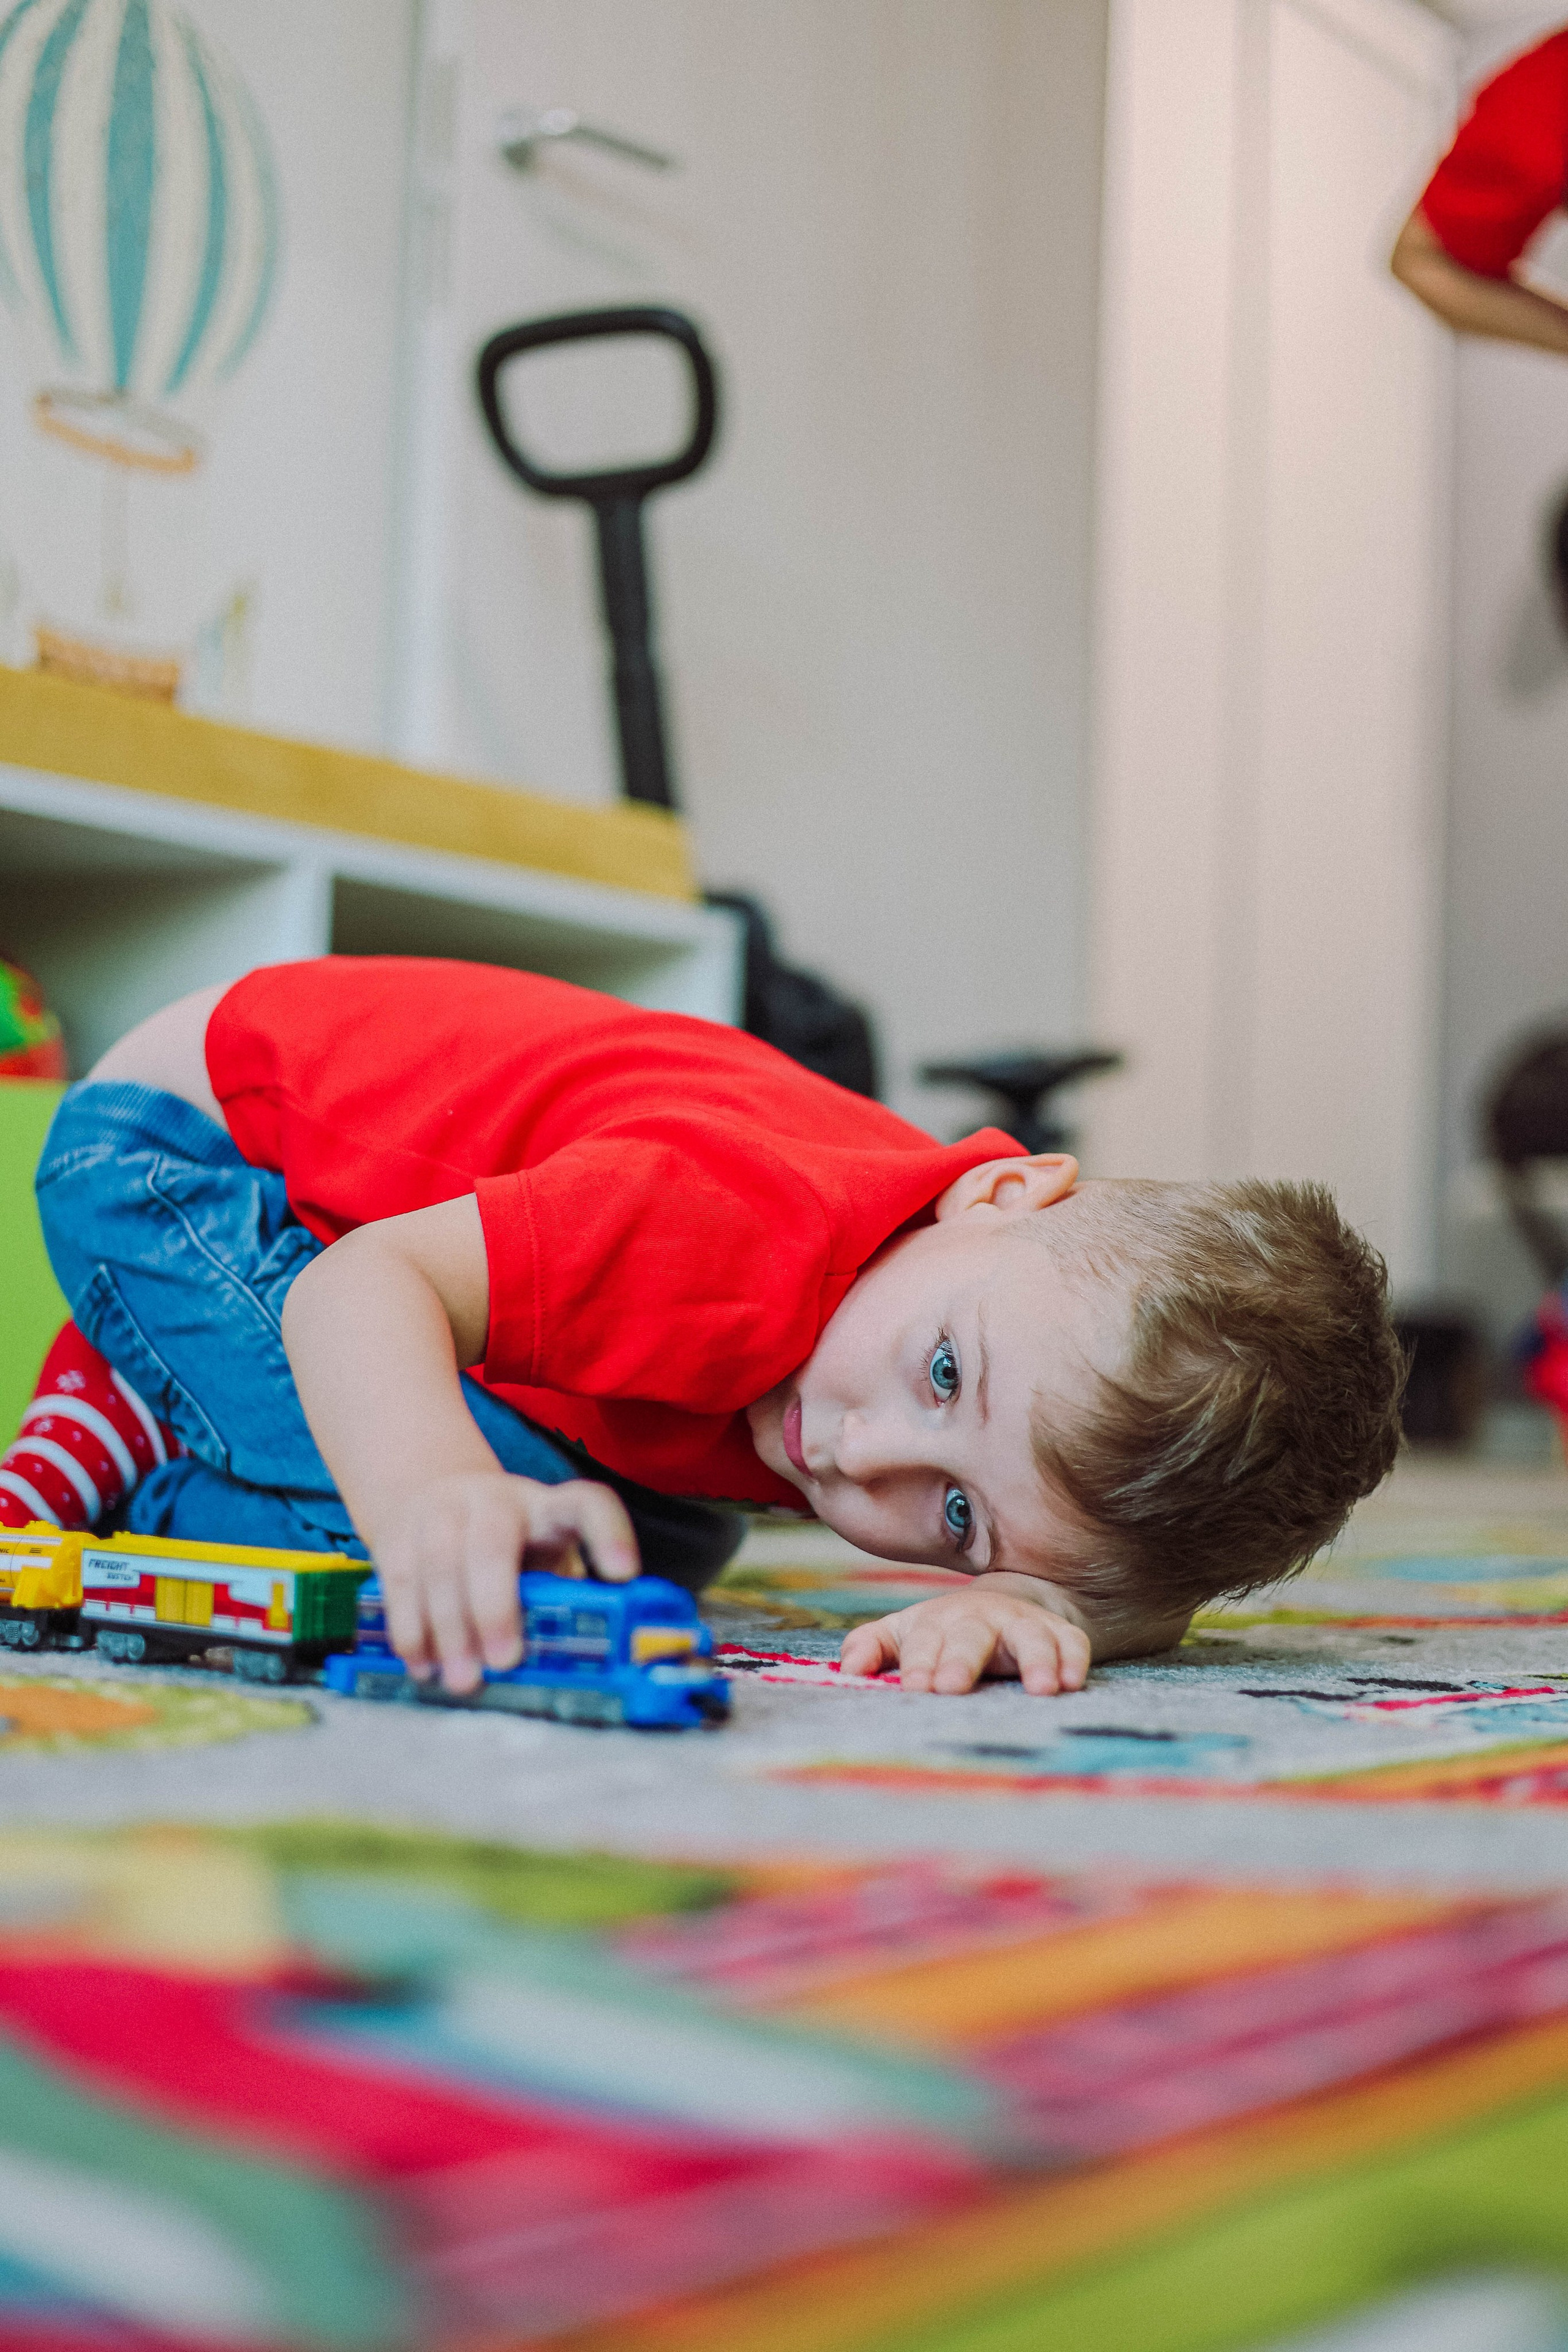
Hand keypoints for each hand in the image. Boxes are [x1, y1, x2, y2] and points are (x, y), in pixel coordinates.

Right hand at [365, 1472, 638, 1694]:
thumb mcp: (542, 1562)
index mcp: (548, 1508)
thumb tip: (582, 1670)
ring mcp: (442, 1510)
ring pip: (439, 1561)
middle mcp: (495, 1499)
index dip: (608, 1535)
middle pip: (492, 1540)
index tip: (623, 1574)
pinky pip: (398, 1578)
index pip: (588, 1505)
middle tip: (503, 1663)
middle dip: (495, 1605)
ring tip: (461, 1681)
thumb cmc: (507, 1548)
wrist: (431, 1494)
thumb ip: (558, 1603)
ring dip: (448, 1628)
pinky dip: (409, 1627)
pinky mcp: (399, 1531)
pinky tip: (422, 1664)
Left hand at [840, 1583, 1091, 1695]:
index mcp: (937, 1622)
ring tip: (1039, 1689)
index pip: (924, 1641)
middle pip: (971, 1634)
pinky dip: (1073, 1658)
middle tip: (951, 1688)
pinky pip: (1072, 1642)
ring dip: (1034, 1659)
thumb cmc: (944, 1633)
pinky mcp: (1060, 1634)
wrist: (1004, 1606)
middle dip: (962, 1659)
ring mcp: (1023, 1625)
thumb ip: (872, 1646)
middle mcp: (981, 1618)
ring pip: (1029, 1636)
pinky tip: (1072, 1682)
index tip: (915, 1687)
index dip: (919, 1662)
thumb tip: (848, 1667)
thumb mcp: (905, 1634)